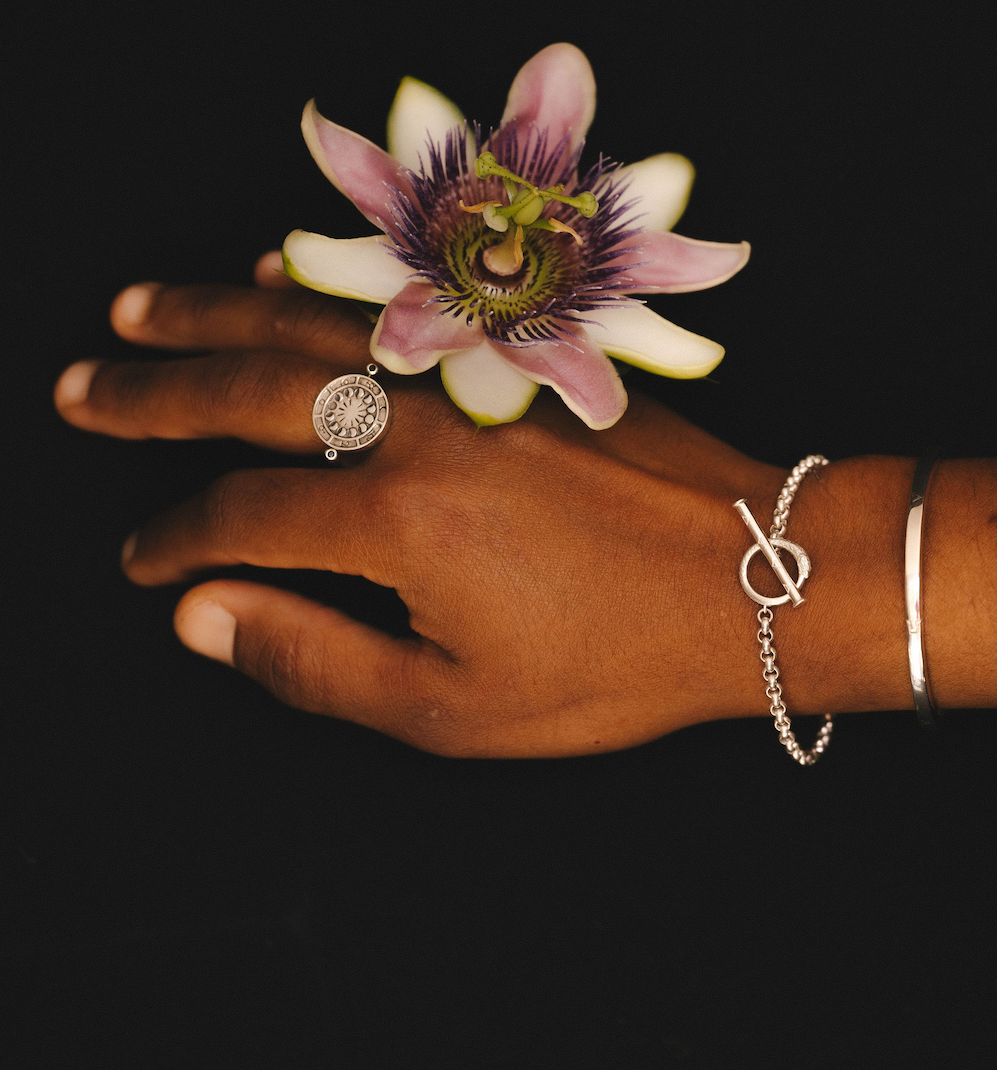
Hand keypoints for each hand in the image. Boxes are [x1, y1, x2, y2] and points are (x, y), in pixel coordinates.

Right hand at [54, 256, 797, 755]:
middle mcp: (419, 428)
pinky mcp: (522, 357)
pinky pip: (406, 305)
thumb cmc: (615, 661)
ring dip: (216, 311)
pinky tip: (287, 275)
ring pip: (314, 325)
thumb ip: (316, 661)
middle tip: (83, 391)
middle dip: (152, 393)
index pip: (238, 518)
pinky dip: (332, 287)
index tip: (142, 561)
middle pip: (248, 389)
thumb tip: (202, 619)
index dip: (173, 542)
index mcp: (396, 523)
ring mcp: (472, 377)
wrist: (753, 580)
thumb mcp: (458, 708)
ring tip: (143, 310)